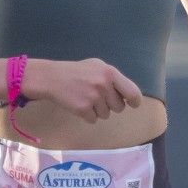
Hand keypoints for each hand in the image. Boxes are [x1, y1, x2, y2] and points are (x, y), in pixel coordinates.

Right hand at [28, 58, 144, 122]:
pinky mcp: (83, 109)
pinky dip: (87, 115)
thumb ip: (113, 78)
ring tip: (86, 98)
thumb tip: (130, 95)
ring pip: (106, 115)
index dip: (135, 101)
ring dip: (97, 110)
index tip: (133, 104)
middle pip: (119, 107)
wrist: (52, 78)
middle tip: (97, 97)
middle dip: (110, 105)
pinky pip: (93, 120)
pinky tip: (79, 104)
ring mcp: (93, 97)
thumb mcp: (97, 67)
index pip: (132, 92)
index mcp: (110, 73)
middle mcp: (104, 85)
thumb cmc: (77, 72)